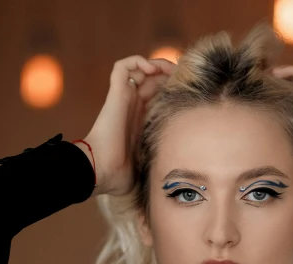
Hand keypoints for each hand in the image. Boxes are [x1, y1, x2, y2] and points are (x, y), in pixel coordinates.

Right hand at [86, 55, 175, 195]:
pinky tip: (151, 70)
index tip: (190, 88)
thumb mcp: (151, 162)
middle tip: (185, 75)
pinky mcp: (116, 94)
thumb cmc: (123, 173)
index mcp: (141, 119)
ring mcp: (124, 98)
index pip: (158, 94)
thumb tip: (183, 170)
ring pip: (139, 68)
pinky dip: (137, 61)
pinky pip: (122, 67)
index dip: (173, 87)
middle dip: (169, 73)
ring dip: (156, 64)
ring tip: (171, 69)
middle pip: (152, 79)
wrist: (103, 170)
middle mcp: (132, 105)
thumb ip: (164, 159)